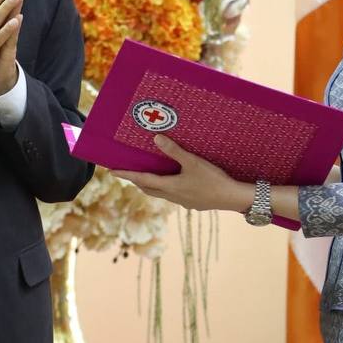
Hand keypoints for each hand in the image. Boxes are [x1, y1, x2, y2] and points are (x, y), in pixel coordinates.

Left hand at [113, 136, 252, 212]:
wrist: (231, 198)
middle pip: (148, 189)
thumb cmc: (213, 179)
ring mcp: (182, 202)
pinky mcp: (192, 203)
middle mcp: (173, 196)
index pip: (142, 180)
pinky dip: (166, 188)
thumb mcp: (193, 162)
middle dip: (137, 181)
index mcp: (170, 187)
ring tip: (147, 176)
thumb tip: (156, 138)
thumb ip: (174, 150)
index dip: (126, 175)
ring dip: (151, 185)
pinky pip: (172, 195)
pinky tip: (174, 183)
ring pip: (160, 193)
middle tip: (128, 173)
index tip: (111, 172)